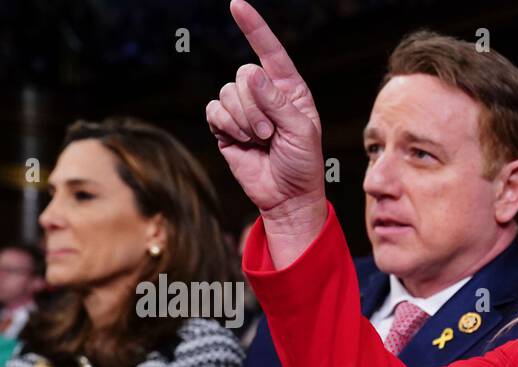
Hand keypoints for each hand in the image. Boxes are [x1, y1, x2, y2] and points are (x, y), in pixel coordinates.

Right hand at [205, 0, 325, 258]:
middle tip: (271, 134)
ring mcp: (243, 109)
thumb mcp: (301, 132)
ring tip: (261, 141)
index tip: (237, 4)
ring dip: (244, 121)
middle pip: (244, 75)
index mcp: (290, 89)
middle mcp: (265, 94)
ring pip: (227, 93)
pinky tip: (242, 142)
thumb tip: (252, 73)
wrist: (287, 196)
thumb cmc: (303, 164)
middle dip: (256, 108)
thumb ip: (278, 102)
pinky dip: (227, 126)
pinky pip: (214, 111)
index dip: (254, 28)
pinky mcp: (225, 125)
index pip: (271, 52)